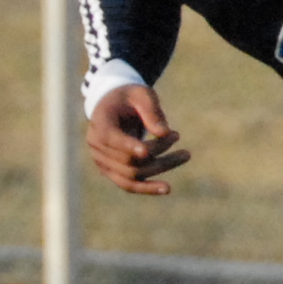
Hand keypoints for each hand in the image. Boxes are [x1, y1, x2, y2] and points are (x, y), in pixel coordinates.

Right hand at [85, 81, 189, 195]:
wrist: (114, 106)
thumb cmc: (129, 97)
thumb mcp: (142, 95)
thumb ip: (151, 112)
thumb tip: (164, 133)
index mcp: (100, 122)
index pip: (110, 138)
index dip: (128, 146)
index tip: (147, 151)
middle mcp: (96, 145)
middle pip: (127, 159)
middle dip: (157, 150)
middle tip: (177, 135)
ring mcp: (102, 161)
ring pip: (131, 175)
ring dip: (160, 167)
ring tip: (186, 155)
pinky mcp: (111, 171)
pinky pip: (129, 185)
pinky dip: (147, 188)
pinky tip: (166, 188)